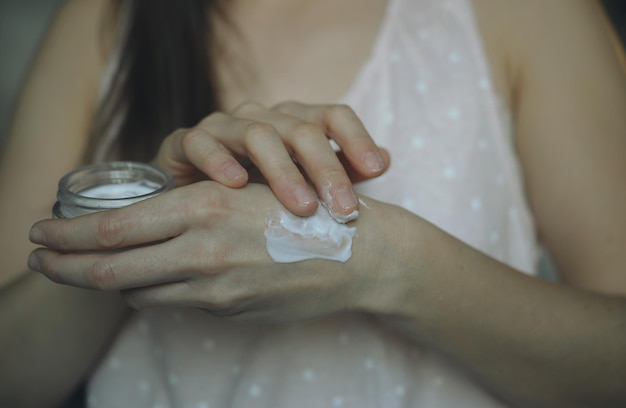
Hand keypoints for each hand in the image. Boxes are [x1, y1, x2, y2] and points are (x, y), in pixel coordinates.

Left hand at [27, 182, 392, 322]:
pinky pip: (177, 303)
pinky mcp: (231, 311)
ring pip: (140, 292)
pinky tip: (155, 283)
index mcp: (204, 209)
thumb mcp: (245, 193)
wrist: (361, 255)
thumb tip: (150, 229)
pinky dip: (156, 292)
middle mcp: (203, 252)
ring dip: (112, 283)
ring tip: (92, 272)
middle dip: (66, 266)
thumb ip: (194, 214)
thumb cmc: (307, 209)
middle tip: (39, 261)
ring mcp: (216, 290)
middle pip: (109, 270)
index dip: (69, 236)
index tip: (41, 235)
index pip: (113, 230)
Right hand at [154, 101, 389, 220]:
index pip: (333, 116)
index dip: (356, 139)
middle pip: (300, 128)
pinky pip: (200, 142)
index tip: (377, 172)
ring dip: (282, 170)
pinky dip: (218, 160)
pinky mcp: (184, 142)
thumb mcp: (304, 186)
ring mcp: (223, 126)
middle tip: (344, 209)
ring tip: (302, 207)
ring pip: (256, 133)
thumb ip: (341, 171)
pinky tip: (237, 184)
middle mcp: (262, 117)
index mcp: (294, 122)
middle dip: (325, 168)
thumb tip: (385, 160)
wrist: (194, 202)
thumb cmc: (256, 196)